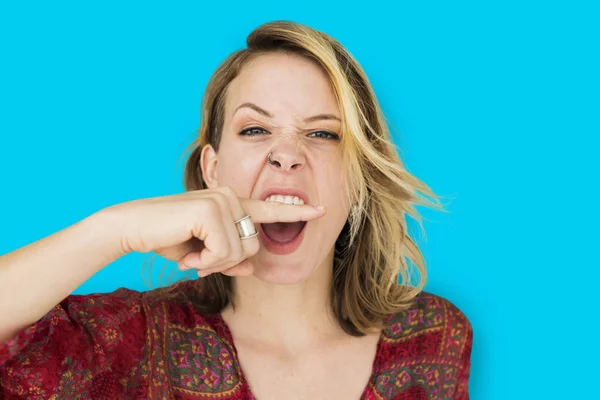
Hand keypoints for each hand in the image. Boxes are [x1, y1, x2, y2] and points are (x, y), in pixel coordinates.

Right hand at [106, 186, 325, 276]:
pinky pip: (224, 252)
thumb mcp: (205, 253)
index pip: (269, 209)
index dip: (297, 212)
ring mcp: (221, 200)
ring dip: (213, 263)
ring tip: (190, 254)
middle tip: (198, 258)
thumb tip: (251, 269)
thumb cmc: (168, 238)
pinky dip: (204, 261)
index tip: (320, 210)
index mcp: (232, 202)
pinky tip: (186, 253)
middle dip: (226, 262)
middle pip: (253, 246)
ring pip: (240, 252)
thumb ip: (230, 258)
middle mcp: (230, 196)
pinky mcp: (210, 209)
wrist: (133, 228)